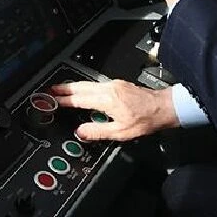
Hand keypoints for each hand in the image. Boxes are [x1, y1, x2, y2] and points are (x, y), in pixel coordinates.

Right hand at [50, 81, 178, 141]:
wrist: (164, 108)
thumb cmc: (146, 120)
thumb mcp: (121, 132)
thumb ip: (98, 131)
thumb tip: (81, 132)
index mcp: (107, 100)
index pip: (80, 99)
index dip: (65, 100)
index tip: (53, 100)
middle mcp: (109, 88)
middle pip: (81, 87)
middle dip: (65, 88)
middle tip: (52, 90)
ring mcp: (114, 84)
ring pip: (89, 84)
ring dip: (75, 86)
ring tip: (64, 89)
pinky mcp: (119, 84)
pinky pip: (97, 84)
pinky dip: (86, 87)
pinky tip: (85, 91)